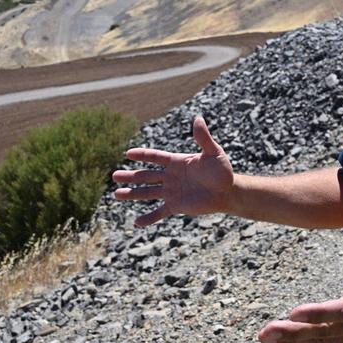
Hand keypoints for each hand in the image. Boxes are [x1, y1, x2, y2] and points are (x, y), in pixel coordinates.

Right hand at [112, 116, 233, 226]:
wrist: (228, 191)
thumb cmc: (222, 170)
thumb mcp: (214, 152)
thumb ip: (203, 138)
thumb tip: (198, 118)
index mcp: (176, 162)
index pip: (156, 157)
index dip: (142, 155)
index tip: (128, 154)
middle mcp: (170, 177)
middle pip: (146, 176)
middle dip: (130, 176)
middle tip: (114, 176)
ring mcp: (172, 192)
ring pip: (147, 193)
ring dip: (132, 194)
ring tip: (116, 194)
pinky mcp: (176, 206)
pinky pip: (160, 212)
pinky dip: (149, 218)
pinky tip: (137, 223)